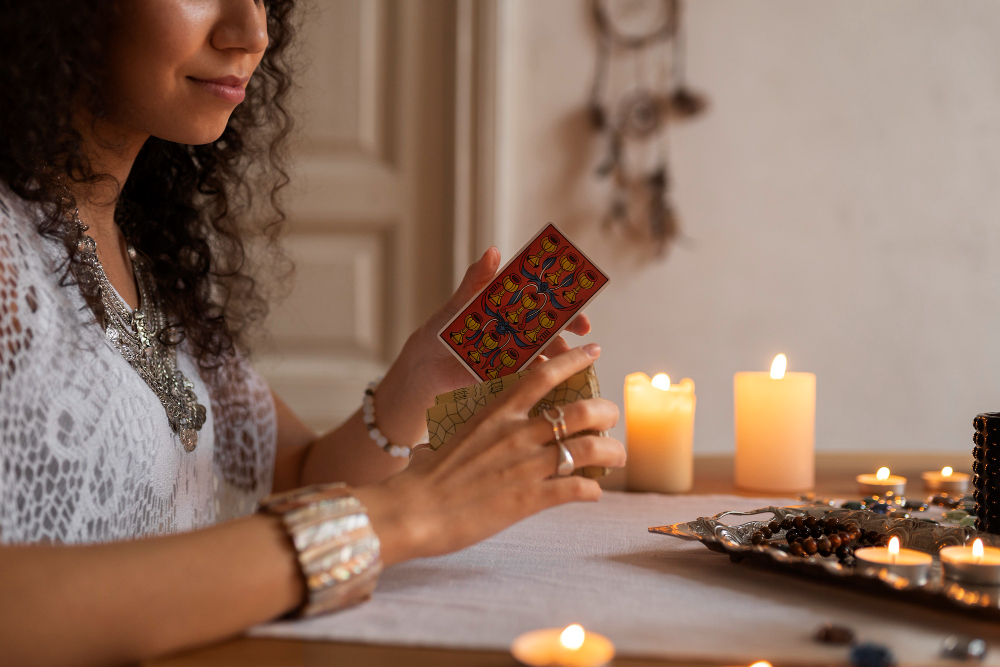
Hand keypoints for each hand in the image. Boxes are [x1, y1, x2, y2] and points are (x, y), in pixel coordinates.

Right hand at [354, 346, 623, 565]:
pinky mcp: (531, 500)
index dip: (575, 360)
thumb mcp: (459, 435)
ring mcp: (527, 466)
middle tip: (610, 419)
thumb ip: (486, 428)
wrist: (414, 510)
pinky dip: (593, 490)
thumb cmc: (428, 475)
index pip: (545, 375)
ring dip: (612, 452)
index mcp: (498, 412)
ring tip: (617, 457)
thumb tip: (495, 428)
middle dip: (607, 412)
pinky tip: (593, 492)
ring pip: (591, 449)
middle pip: (583, 410)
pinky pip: (579, 489)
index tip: (594, 351)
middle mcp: (518, 433)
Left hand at [375, 248, 592, 445]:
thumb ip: (477, 281)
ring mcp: (515, 353)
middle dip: (569, 326)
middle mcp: (517, 329)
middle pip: (550, 325)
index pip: (541, 298)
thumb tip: (493, 252)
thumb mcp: (459, 304)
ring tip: (562, 358)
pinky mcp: (508, 375)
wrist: (424, 368)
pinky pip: (528, 374)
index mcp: (508, 308)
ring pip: (544, 351)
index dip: (562, 297)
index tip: (577, 297)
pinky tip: (544, 374)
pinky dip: (538, 374)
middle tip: (582, 329)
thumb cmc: (440, 331)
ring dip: (557, 353)